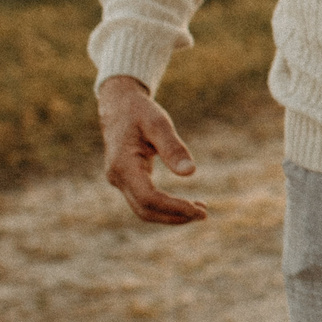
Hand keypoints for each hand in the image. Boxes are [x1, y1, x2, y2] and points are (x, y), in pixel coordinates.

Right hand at [100, 76, 206, 224]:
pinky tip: (187, 204)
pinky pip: (144, 201)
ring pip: (143, 210)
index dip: (174, 207)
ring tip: (200, 210)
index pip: (148, 198)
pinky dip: (165, 207)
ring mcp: (119, 180)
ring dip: (171, 215)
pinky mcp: (126, 180)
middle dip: (175, 216)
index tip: (199, 210)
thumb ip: (173, 148)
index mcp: (123, 164)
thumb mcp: (159, 123)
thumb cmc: (140, 112)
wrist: (118, 105)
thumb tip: (190, 173)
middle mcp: (117, 176)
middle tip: (204, 214)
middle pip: (145, 210)